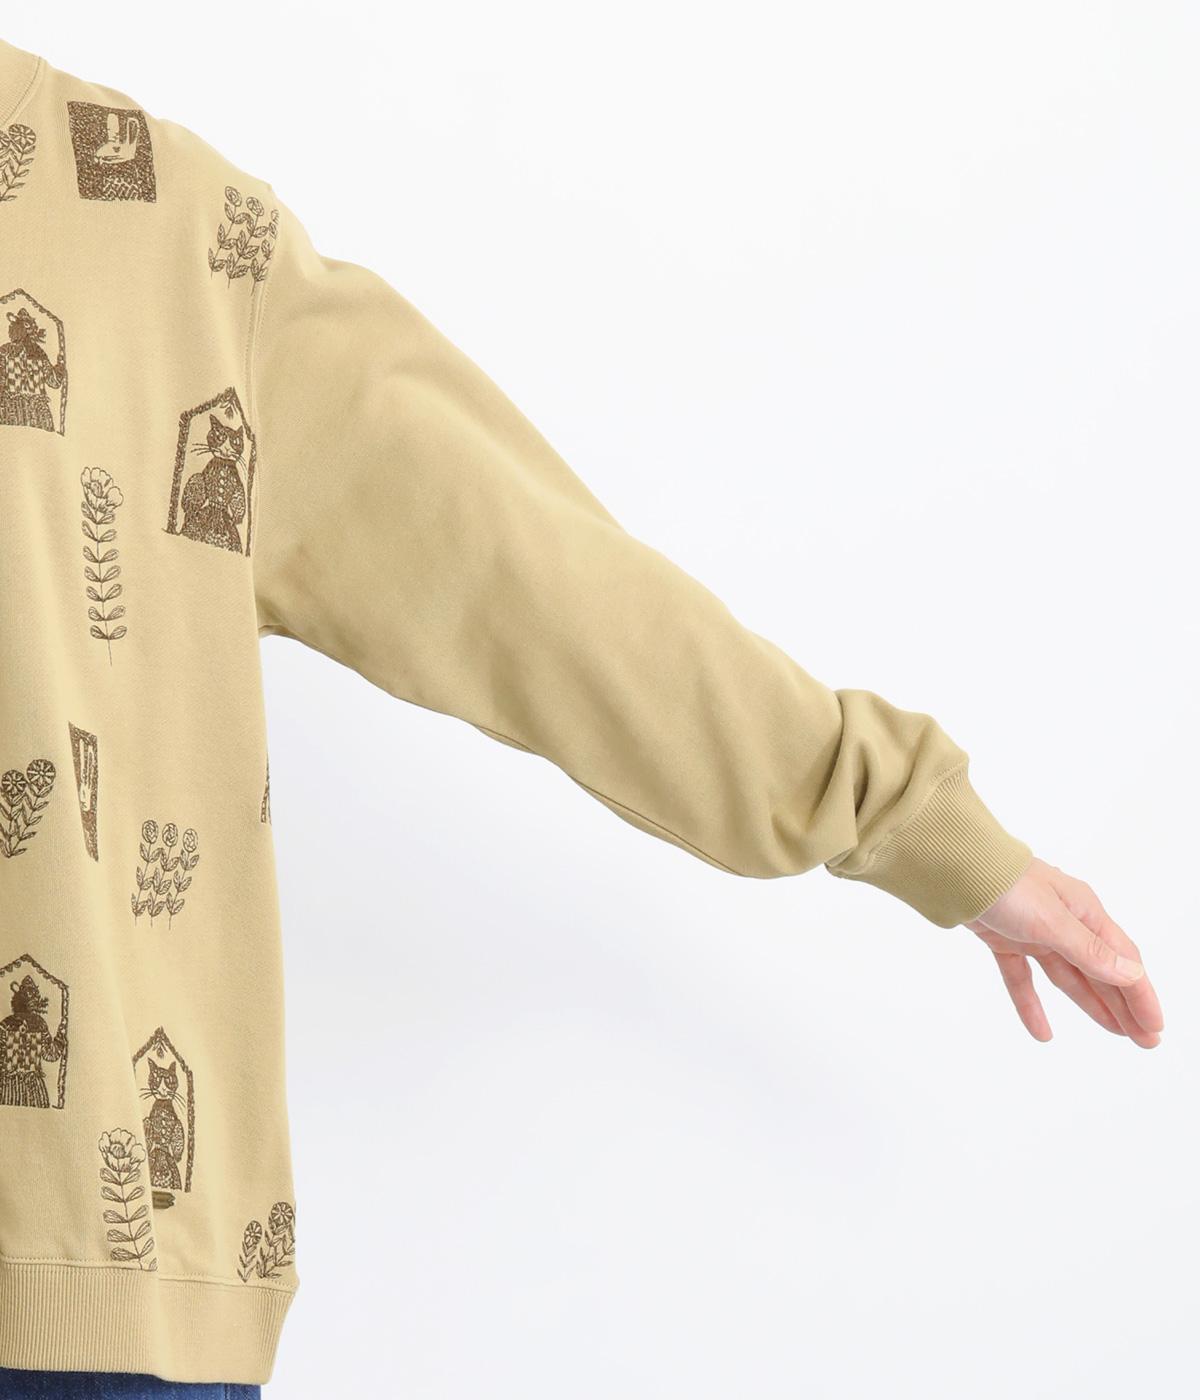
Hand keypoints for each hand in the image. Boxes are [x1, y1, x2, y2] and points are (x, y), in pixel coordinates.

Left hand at [967, 857, 1162, 1047]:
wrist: (951, 866)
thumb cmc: (1005, 883)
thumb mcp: (1051, 921)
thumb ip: (1089, 951)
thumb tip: (1131, 974)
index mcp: (1083, 911)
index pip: (1122, 960)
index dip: (1141, 995)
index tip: (1154, 1028)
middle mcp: (1063, 921)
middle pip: (1100, 971)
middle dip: (1124, 1006)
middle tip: (1145, 1042)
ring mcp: (1032, 931)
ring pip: (1068, 976)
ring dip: (1091, 1004)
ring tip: (1116, 1033)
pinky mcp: (1003, 939)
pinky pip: (1022, 977)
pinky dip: (1031, 1004)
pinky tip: (1042, 1032)